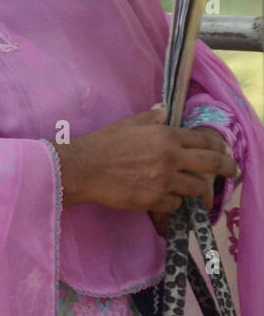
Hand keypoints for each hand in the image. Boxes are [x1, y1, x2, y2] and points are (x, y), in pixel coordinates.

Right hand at [52, 106, 239, 231]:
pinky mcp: (153, 199)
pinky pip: (175, 205)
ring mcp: (162, 180)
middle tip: (232, 172)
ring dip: (195, 190)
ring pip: (195, 188)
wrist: (82, 168)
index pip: (202, 139)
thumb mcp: (126, 125)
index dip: (217, 146)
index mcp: (164, 135)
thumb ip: (149, 119)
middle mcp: (169, 157)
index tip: (223, 151)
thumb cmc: (101, 143)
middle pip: (211, 164)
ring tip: (192, 191)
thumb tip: (163, 110)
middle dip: (227, 168)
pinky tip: (163, 199)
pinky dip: (172, 203)